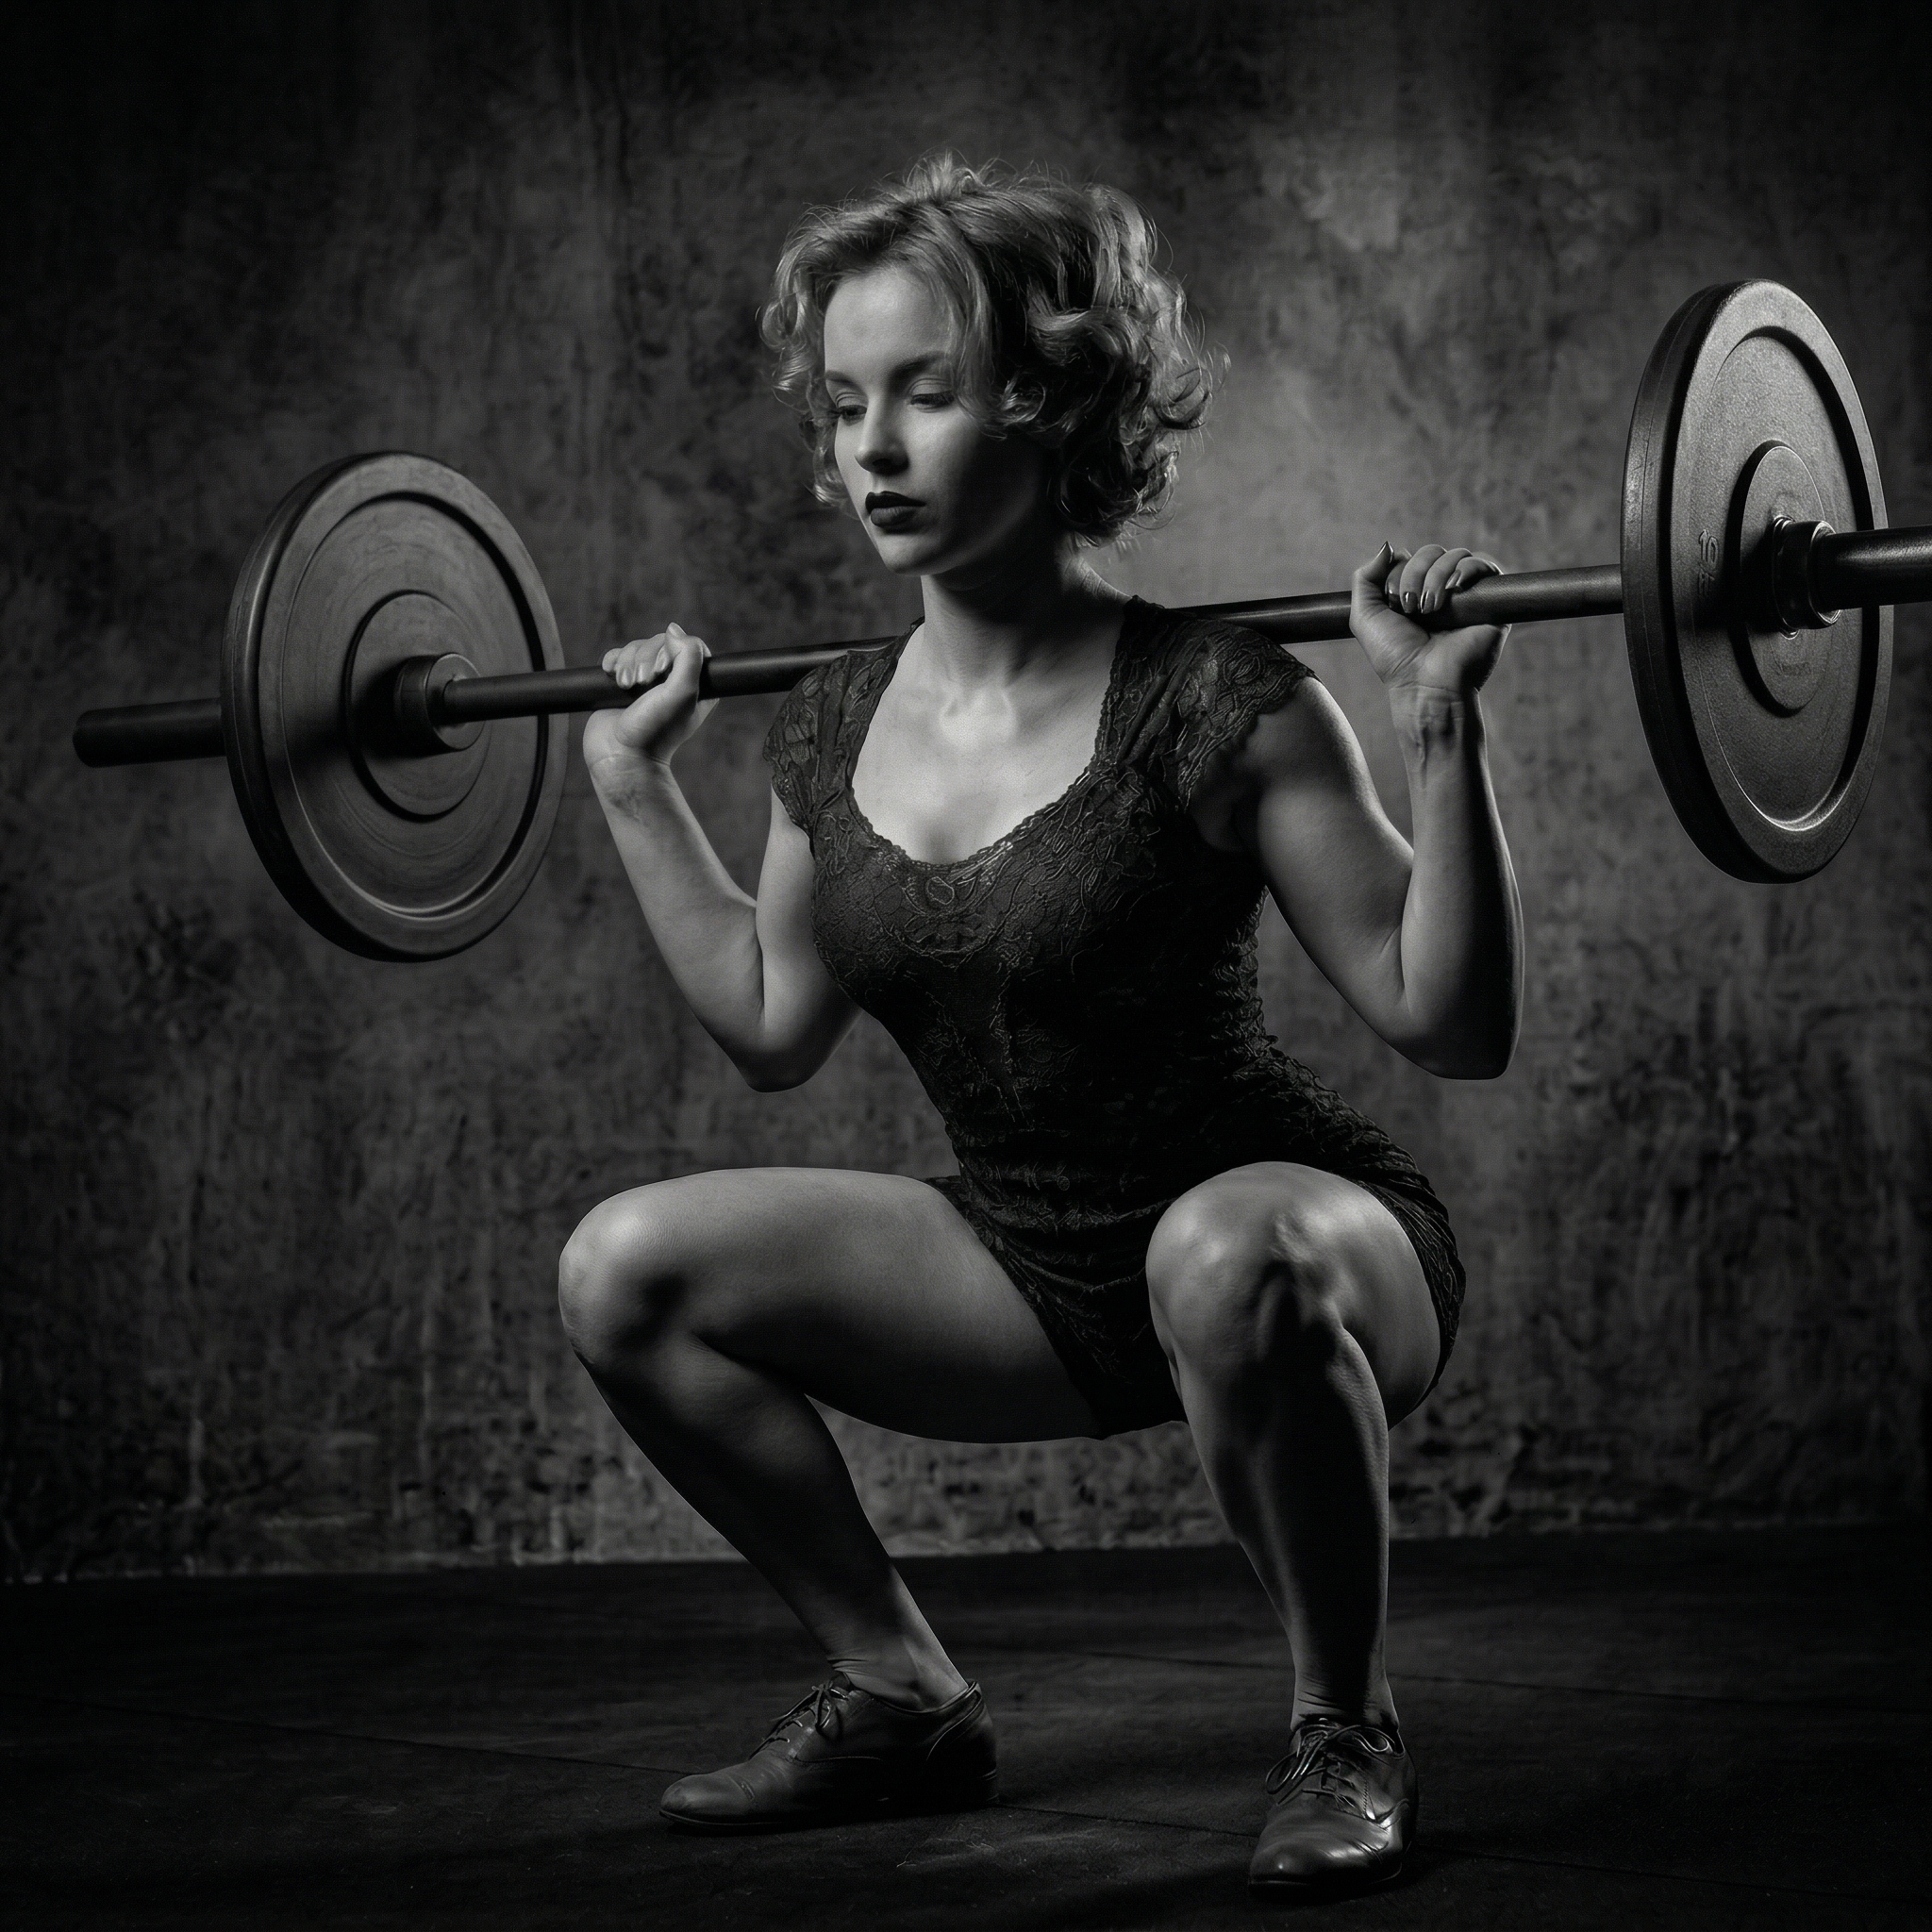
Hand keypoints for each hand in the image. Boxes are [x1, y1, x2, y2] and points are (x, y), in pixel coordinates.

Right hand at [580, 623, 717, 787]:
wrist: (621, 756)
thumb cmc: (655, 731)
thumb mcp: (683, 694)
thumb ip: (689, 657)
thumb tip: (673, 629)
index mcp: (696, 685)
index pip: (688, 645)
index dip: (671, 650)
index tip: (662, 672)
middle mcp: (673, 681)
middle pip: (659, 643)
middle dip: (644, 658)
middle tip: (640, 684)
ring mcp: (647, 682)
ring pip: (636, 648)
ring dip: (627, 663)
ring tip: (625, 686)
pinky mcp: (622, 684)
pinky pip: (617, 656)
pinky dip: (613, 662)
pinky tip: (612, 676)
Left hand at [1349, 542, 1508, 697]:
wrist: (1425, 683)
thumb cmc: (1395, 656)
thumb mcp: (1364, 616)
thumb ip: (1365, 577)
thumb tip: (1388, 546)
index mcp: (1414, 592)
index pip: (1410, 557)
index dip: (1399, 570)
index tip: (1394, 601)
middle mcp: (1441, 591)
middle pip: (1432, 552)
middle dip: (1416, 574)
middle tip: (1411, 607)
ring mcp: (1466, 595)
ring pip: (1455, 556)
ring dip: (1437, 576)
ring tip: (1431, 608)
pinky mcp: (1490, 600)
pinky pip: (1486, 564)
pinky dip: (1468, 568)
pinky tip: (1455, 589)